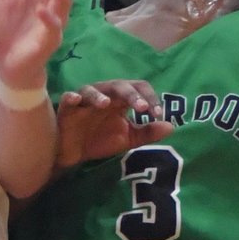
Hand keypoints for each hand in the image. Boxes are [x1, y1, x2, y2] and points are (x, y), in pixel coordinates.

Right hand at [55, 80, 174, 167]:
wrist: (75, 153)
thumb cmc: (101, 139)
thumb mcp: (128, 138)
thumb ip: (148, 133)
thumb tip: (171, 126)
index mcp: (120, 100)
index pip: (138, 88)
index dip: (150, 98)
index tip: (158, 114)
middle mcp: (104, 95)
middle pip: (118, 86)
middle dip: (131, 95)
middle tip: (142, 108)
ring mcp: (84, 100)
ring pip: (92, 90)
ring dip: (99, 95)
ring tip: (106, 104)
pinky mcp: (67, 108)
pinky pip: (68, 98)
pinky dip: (72, 97)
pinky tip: (75, 99)